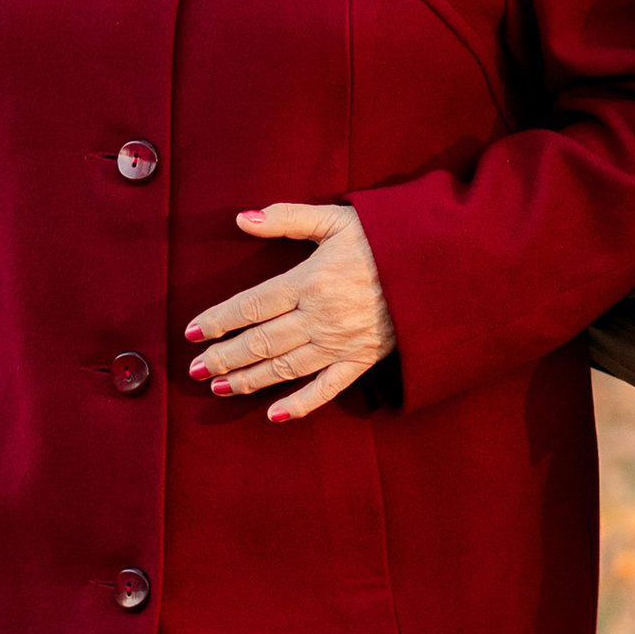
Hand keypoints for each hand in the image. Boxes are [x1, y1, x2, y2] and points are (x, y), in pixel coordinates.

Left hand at [185, 204, 398, 422]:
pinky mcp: (362, 361)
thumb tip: (241, 218)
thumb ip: (287, 218)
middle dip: (224, 356)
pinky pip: (325, 389)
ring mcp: (340, 343)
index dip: (218, 319)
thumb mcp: (337, 218)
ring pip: (284, 368)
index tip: (192, 331)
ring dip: (248, 380)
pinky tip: (273, 415)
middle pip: (260, 342)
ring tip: (220, 387)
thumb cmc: (387, 237)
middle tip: (195, 369)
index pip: (251, 305)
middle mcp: (319, 317)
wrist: (443, 266)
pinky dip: (299, 405)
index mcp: (309, 280)